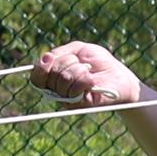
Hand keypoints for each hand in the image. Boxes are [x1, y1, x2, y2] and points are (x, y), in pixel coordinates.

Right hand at [29, 41, 146, 108]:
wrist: (120, 77)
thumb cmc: (99, 62)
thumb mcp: (78, 50)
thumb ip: (59, 53)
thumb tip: (45, 58)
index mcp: (54, 77)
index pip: (36, 77)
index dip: (40, 68)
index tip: (49, 59)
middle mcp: (57, 90)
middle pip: (50, 74)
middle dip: (67, 62)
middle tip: (82, 64)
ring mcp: (67, 99)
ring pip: (62, 79)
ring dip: (78, 70)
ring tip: (89, 71)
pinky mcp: (79, 105)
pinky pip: (73, 90)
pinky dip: (84, 80)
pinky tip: (92, 80)